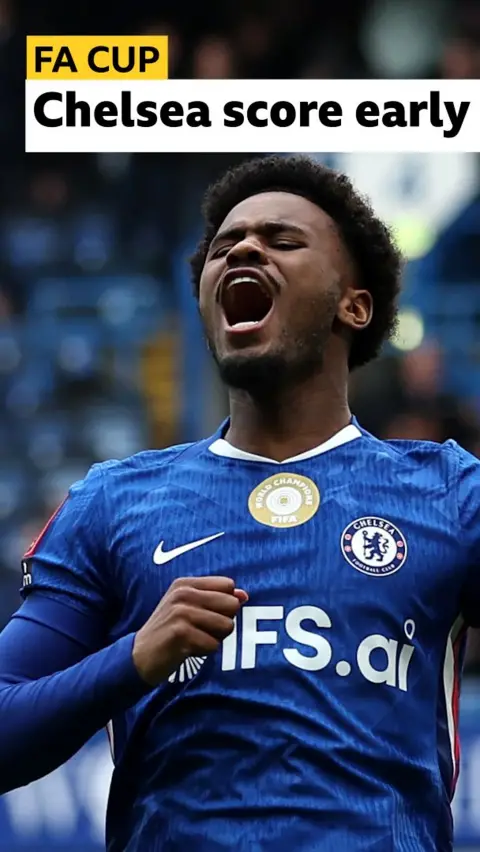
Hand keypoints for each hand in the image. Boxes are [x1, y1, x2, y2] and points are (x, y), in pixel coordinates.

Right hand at [132, 576, 247, 685]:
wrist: (139, 656)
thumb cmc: (169, 631)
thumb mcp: (188, 608)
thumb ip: (217, 599)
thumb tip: (244, 595)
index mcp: (185, 583)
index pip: (228, 585)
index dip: (225, 604)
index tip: (206, 615)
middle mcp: (183, 593)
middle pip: (232, 605)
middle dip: (223, 623)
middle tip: (201, 630)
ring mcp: (181, 612)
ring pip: (226, 626)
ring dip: (215, 638)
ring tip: (194, 639)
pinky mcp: (180, 633)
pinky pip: (214, 645)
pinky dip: (205, 652)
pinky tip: (187, 649)